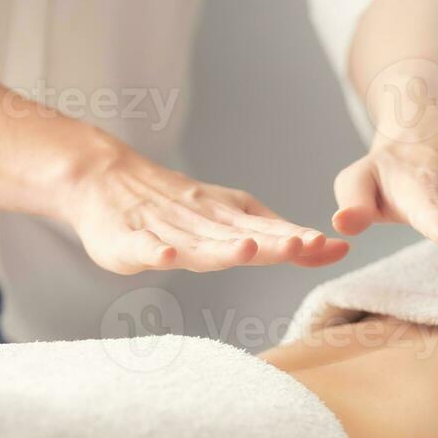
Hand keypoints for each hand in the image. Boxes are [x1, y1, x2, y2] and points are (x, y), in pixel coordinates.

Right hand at [64, 140, 348, 274]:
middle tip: (304, 244)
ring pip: (198, 243)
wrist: (105, 180)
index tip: (333, 246)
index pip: (270, 232)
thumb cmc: (174, 209)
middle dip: (273, 242)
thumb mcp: (226, 218)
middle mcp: (201, 223)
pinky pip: (144, 247)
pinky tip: (168, 257)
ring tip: (248, 250)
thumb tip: (325, 248)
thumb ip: (270, 234)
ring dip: (222, 247)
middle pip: (241, 236)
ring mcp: (165, 231)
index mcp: (227, 220)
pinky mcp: (129, 241)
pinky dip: (156, 252)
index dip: (299, 241)